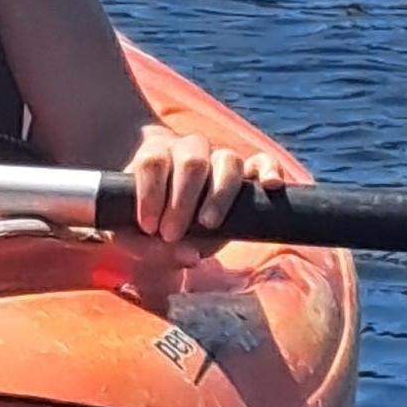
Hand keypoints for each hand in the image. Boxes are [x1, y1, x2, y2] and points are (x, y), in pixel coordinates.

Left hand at [126, 123, 269, 243]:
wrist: (165, 202)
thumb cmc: (146, 218)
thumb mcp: (135, 233)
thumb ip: (148, 247)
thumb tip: (191, 257)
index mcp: (155, 154)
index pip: (153, 162)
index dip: (151, 194)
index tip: (149, 226)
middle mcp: (189, 149)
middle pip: (191, 162)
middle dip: (182, 202)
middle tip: (172, 234)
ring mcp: (219, 157)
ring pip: (227, 160)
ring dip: (219, 195)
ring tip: (209, 223)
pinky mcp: (246, 169)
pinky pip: (262, 161)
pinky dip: (268, 169)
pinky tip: (270, 185)